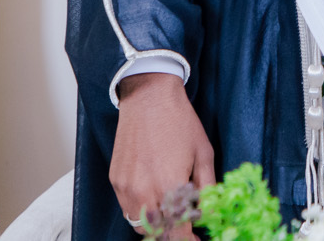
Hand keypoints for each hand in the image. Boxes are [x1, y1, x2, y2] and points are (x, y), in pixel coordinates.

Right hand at [112, 72, 214, 237]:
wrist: (148, 97)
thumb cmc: (179, 121)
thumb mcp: (204, 154)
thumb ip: (207, 187)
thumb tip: (208, 212)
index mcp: (170, 185)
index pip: (177, 231)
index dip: (188, 239)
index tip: (195, 238)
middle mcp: (144, 190)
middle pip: (157, 232)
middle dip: (172, 233)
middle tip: (184, 224)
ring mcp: (126, 187)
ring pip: (139, 224)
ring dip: (155, 225)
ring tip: (170, 212)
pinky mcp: (115, 180)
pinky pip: (127, 208)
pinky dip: (140, 211)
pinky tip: (153, 197)